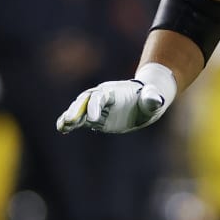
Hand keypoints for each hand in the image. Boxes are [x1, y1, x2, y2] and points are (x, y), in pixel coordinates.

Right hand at [56, 62, 176, 132]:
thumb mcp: (152, 98)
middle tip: (70, 120)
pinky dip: (70, 123)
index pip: (101, 96)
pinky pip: (80, 120)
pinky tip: (62, 128)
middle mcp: (102, 97)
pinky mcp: (95, 117)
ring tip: (62, 126)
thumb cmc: (149, 98)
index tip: (93, 118)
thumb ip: (152, 99)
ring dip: (70, 117)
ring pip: (80, 110)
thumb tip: (157, 101)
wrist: (143, 102)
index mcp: (114, 90)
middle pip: (85, 101)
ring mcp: (97, 107)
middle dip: (77, 110)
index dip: (95, 105)